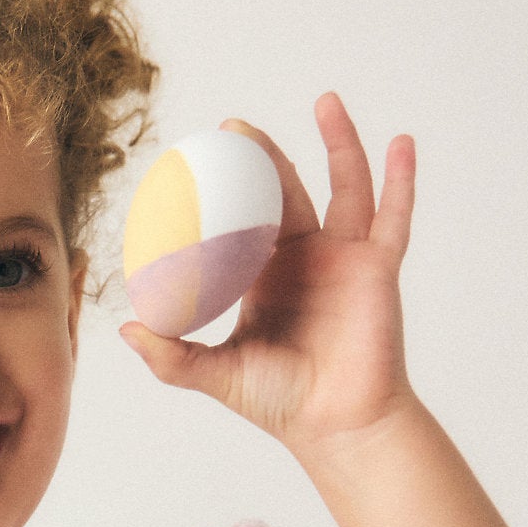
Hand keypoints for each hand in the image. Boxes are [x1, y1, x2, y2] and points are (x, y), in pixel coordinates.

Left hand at [118, 93, 417, 461]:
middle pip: (286, 191)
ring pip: (345, 187)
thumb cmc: (279, 401)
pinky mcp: (377, 268)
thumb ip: (170, 356)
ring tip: (326, 101)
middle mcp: (306, 258)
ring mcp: (345, 258)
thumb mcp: (213, 373)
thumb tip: (126, 330)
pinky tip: (401, 142)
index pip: (242, 218)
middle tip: (233, 127)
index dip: (223, 190)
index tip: (199, 158)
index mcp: (265, 274)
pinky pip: (393, 216)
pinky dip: (400, 179)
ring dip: (339, 142)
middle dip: (262, 156)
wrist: (334, 425)